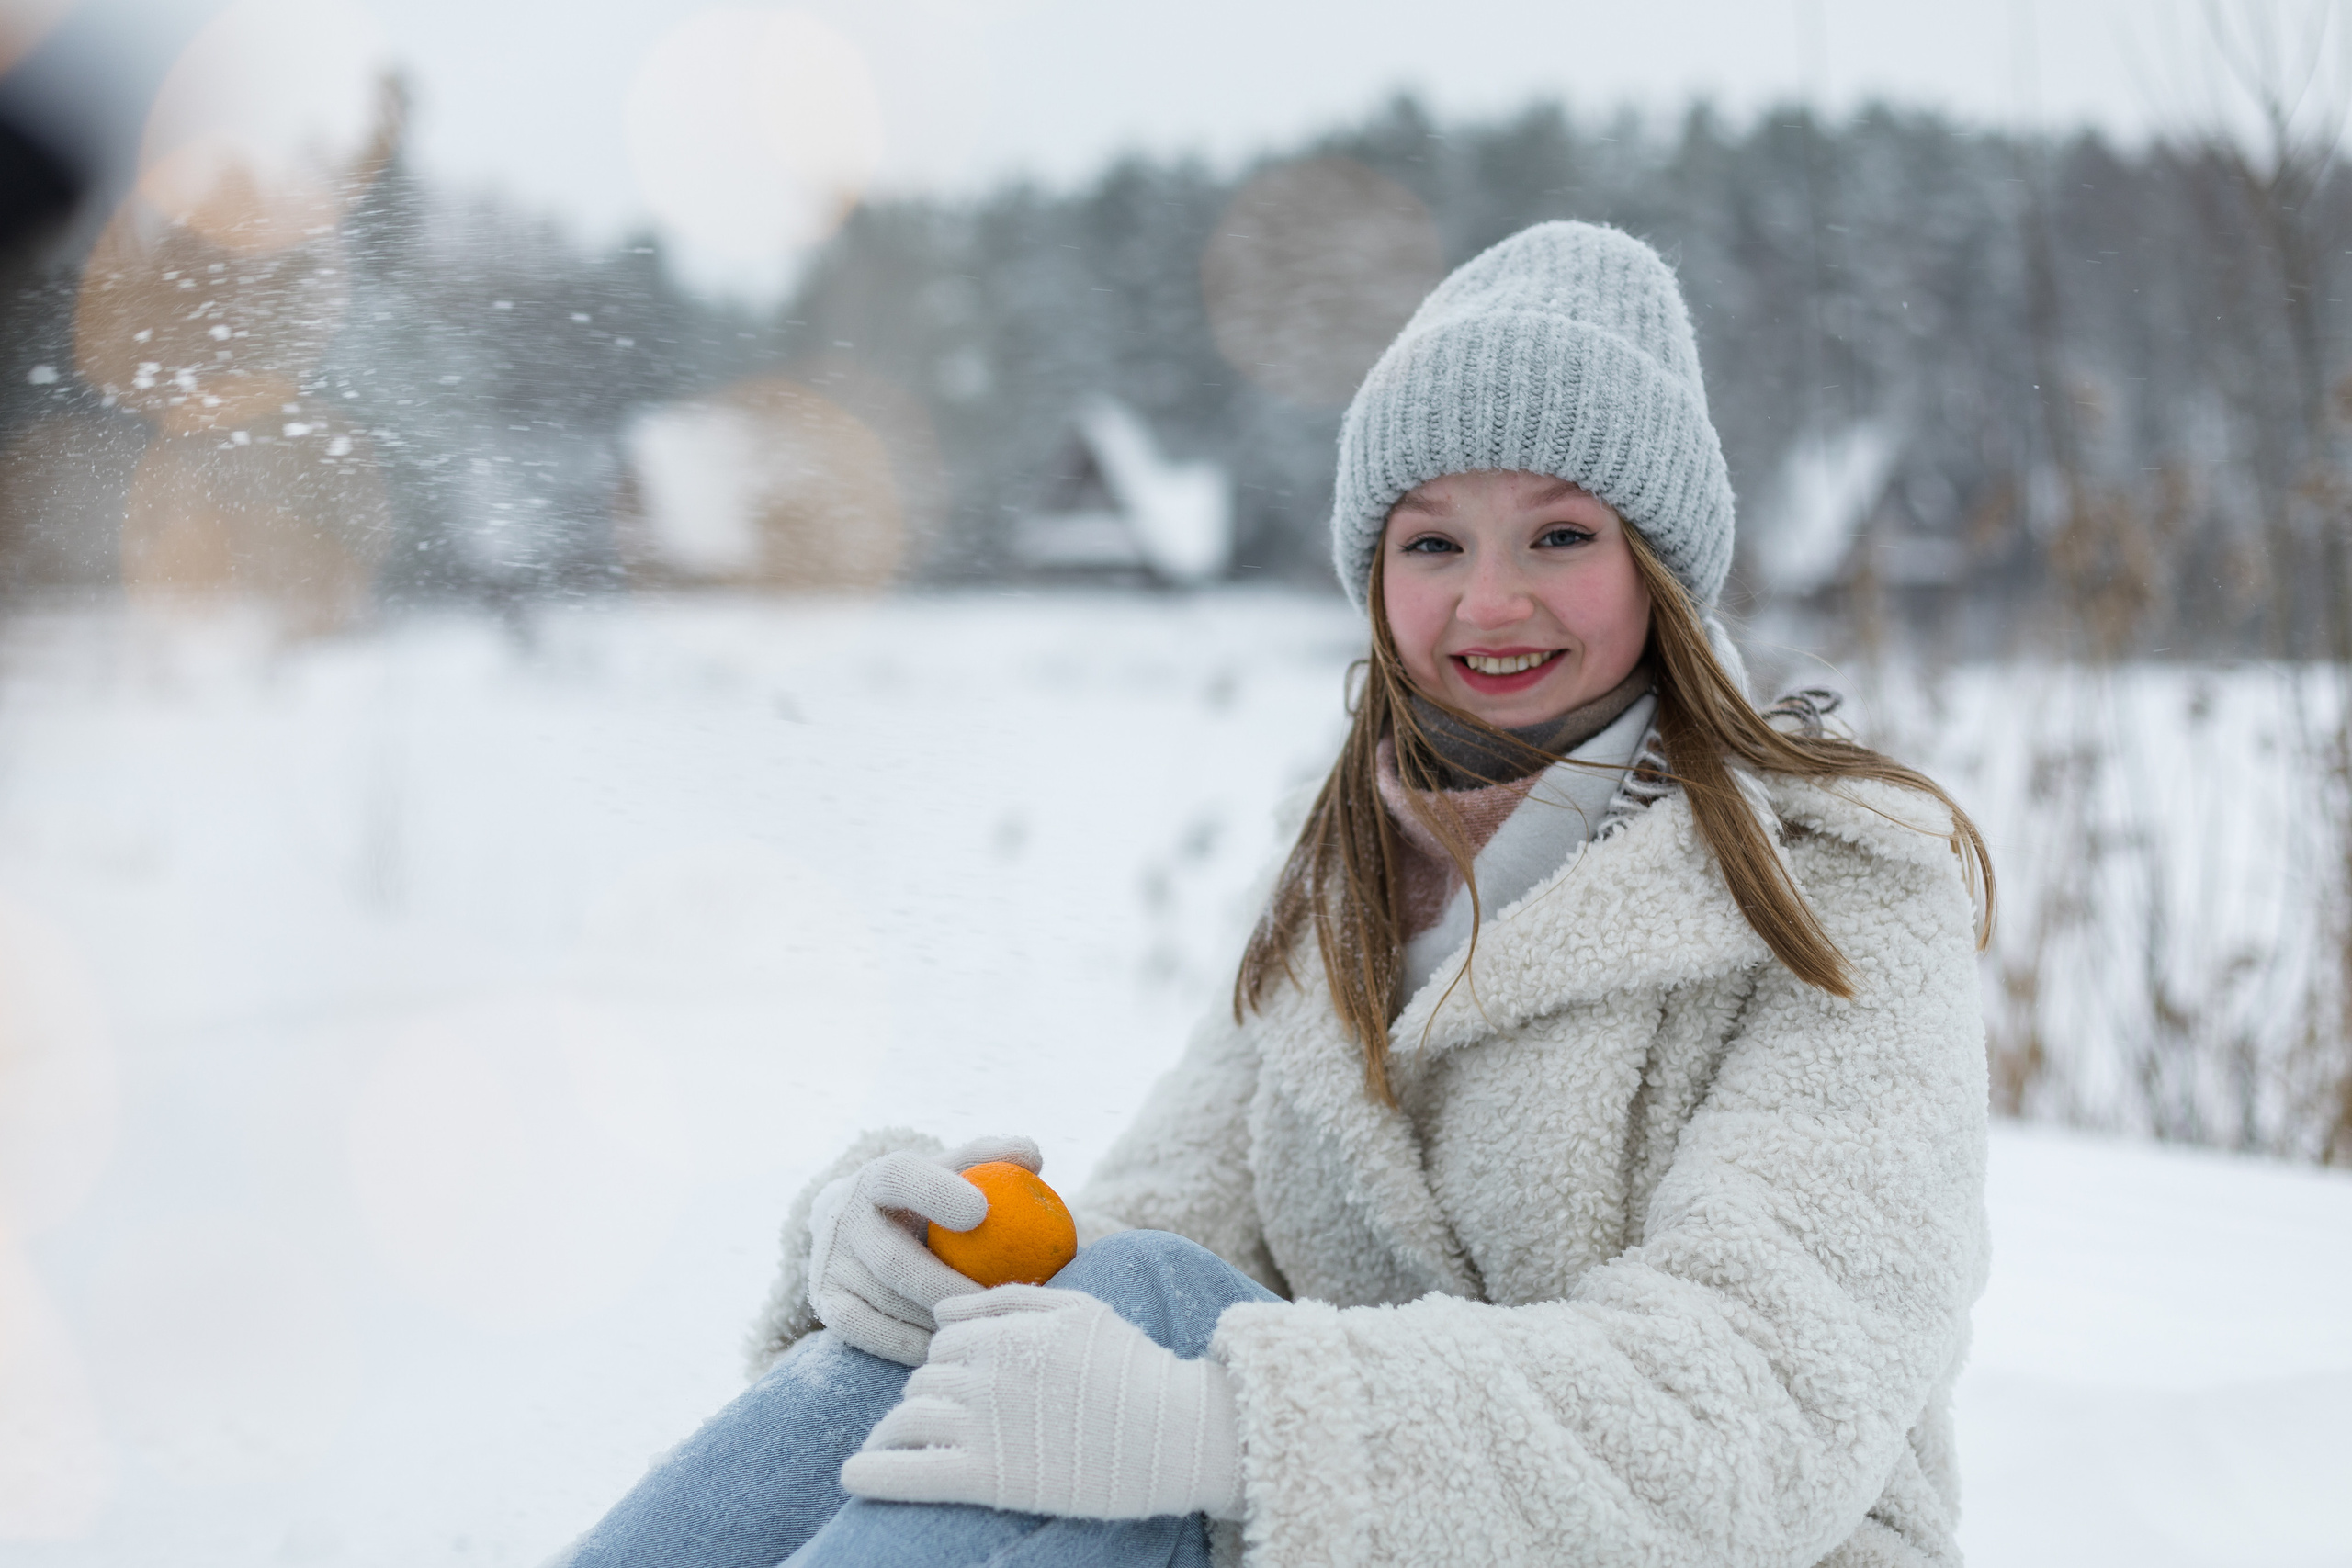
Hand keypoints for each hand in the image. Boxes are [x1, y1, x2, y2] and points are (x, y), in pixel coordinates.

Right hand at [806, 1135, 1040, 1365]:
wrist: (853, 1227)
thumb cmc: (924, 1198)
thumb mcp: (950, 1171)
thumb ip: (990, 1159)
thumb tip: (1033, 1159)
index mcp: (877, 1179)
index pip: (901, 1177)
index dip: (936, 1192)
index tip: (982, 1211)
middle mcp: (844, 1220)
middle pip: (894, 1260)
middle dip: (947, 1285)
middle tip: (996, 1301)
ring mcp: (830, 1265)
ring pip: (887, 1302)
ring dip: (937, 1320)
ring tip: (983, 1326)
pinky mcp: (827, 1304)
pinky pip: (872, 1334)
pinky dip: (913, 1343)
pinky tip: (950, 1345)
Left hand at [841, 1286, 1242, 1521]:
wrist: (1178, 1432)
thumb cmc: (1134, 1367)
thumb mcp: (1080, 1309)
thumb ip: (1006, 1298)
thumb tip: (940, 1308)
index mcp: (1007, 1330)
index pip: (946, 1340)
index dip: (951, 1361)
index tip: (965, 1383)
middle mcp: (987, 1371)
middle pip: (925, 1378)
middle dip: (930, 1395)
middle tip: (946, 1420)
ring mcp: (985, 1424)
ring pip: (908, 1417)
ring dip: (897, 1431)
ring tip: (892, 1449)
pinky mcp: (988, 1477)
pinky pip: (909, 1471)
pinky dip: (874, 1473)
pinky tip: (854, 1478)